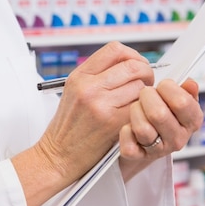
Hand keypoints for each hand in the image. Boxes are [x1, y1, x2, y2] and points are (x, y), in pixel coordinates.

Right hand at [37, 41, 153, 183]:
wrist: (59, 156)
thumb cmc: (68, 128)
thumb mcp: (73, 93)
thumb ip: (96, 75)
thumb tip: (129, 63)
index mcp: (79, 76)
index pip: (115, 50)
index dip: (132, 55)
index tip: (135, 65)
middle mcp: (89, 87)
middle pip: (133, 66)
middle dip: (146, 73)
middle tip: (144, 84)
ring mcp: (101, 105)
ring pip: (140, 86)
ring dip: (145, 94)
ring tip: (136, 102)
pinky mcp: (113, 122)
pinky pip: (139, 107)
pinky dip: (141, 110)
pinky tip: (133, 115)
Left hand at [118, 78, 202, 180]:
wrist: (145, 147)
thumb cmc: (163, 119)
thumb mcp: (178, 104)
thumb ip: (186, 92)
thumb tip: (190, 84)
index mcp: (192, 122)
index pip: (182, 102)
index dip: (167, 88)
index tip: (162, 86)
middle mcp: (177, 139)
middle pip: (158, 114)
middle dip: (147, 97)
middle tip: (145, 94)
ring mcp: (158, 150)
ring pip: (142, 128)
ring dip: (135, 112)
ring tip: (136, 108)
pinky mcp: (138, 157)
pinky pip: (128, 144)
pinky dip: (125, 132)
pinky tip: (128, 126)